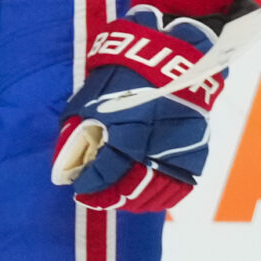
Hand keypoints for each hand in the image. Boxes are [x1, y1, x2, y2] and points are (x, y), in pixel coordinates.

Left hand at [51, 0, 250, 210]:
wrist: (172, 59)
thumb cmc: (124, 76)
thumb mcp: (90, 99)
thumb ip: (76, 131)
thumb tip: (64, 162)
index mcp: (126, 131)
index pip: (104, 173)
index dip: (89, 186)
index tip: (78, 189)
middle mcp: (154, 145)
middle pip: (130, 189)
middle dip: (108, 197)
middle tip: (94, 197)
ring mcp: (178, 152)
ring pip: (155, 194)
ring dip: (132, 201)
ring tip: (116, 198)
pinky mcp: (196, 153)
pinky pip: (179, 188)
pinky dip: (160, 198)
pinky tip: (144, 197)